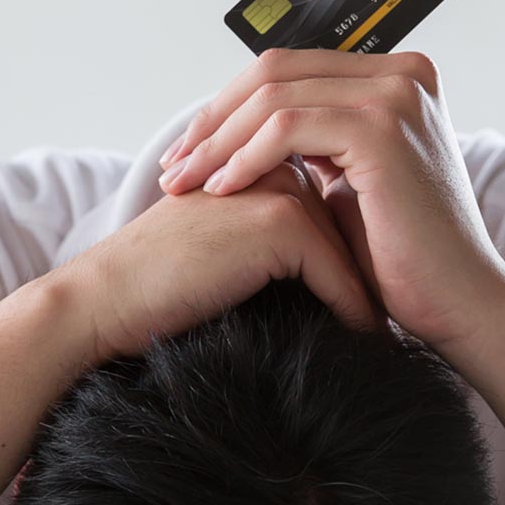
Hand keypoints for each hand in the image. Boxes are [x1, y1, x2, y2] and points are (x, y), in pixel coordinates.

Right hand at [57, 154, 377, 366]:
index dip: (354, 242)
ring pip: (351, 241)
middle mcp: (268, 165)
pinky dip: (356, 308)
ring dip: (371, 287)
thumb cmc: (155, 284)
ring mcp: (275, 188)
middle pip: (347, 217)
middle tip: (397, 310)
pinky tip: (365, 341)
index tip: (379, 289)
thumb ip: (262, 238)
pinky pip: (340, 271)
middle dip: (371, 262)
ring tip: (391, 331)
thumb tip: (330, 270)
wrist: (106, 298)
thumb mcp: (219, 246)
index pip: (329, 197)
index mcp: (252, 163)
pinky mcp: (278, 222)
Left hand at [154, 47, 504, 352]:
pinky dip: (246, 156)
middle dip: (214, 120)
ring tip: (186, 182)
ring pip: (274, 96)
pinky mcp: (382, 128)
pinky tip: (221, 190)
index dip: (229, 106)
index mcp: (394, 78)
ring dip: (219, 141)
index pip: (290, 70)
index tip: (189, 152)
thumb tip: (243, 124)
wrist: (459, 305)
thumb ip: (312, 142)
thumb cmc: (401, 257)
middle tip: (174, 167)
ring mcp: (395, 95)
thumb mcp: (348, 180)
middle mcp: (401, 74)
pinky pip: (287, 127)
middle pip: (276, 72)